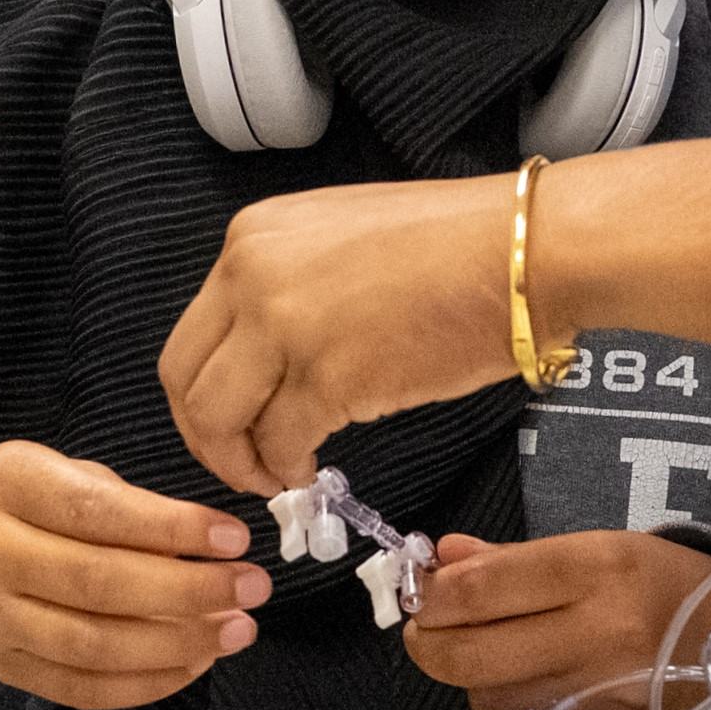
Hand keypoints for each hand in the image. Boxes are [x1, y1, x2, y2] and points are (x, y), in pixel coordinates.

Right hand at [0, 442, 269, 709]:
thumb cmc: (10, 507)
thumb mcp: (51, 472)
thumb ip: (120, 501)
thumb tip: (206, 546)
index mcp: (6, 485)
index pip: (96, 514)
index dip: (171, 530)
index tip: (233, 538)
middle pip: (98, 586)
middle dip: (189, 592)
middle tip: (251, 588)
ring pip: (93, 647)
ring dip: (177, 644)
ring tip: (235, 629)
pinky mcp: (3, 670)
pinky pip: (80, 688)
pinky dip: (146, 683)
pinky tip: (193, 663)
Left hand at [159, 174, 532, 494]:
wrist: (523, 252)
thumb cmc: (459, 244)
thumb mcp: (340, 237)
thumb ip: (290, 283)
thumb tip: (269, 352)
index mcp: (255, 237)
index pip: (193, 333)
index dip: (203, 392)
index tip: (225, 420)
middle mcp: (254, 274)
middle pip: (187, 380)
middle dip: (206, 436)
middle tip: (237, 462)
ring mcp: (285, 325)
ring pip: (220, 420)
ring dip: (242, 461)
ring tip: (278, 472)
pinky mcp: (327, 376)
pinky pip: (280, 443)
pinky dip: (288, 468)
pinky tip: (310, 469)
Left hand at [404, 530, 710, 709]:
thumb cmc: (657, 584)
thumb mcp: (594, 548)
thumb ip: (510, 559)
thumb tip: (439, 560)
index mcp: (595, 570)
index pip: (479, 590)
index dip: (432, 595)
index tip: (421, 593)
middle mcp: (599, 634)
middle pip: (471, 654)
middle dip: (431, 643)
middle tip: (427, 631)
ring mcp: (602, 696)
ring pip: (491, 700)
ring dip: (472, 679)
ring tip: (491, 656)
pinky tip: (527, 690)